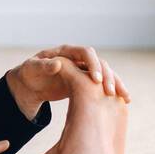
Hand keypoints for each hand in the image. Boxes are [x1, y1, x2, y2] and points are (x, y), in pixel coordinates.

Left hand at [10, 45, 130, 103]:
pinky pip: (103, 84)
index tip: (96, 79)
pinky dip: (113, 90)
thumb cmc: (29, 73)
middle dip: (107, 76)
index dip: (92, 64)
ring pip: (105, 73)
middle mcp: (78, 58)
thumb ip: (44, 66)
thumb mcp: (32, 69)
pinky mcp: (86, 81)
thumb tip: (58, 63)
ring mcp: (84, 69)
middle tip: (110, 92)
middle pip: (100, 62)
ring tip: (124, 97)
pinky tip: (123, 101)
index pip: (85, 52)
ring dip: (115, 83)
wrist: (30, 83)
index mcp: (66, 52)